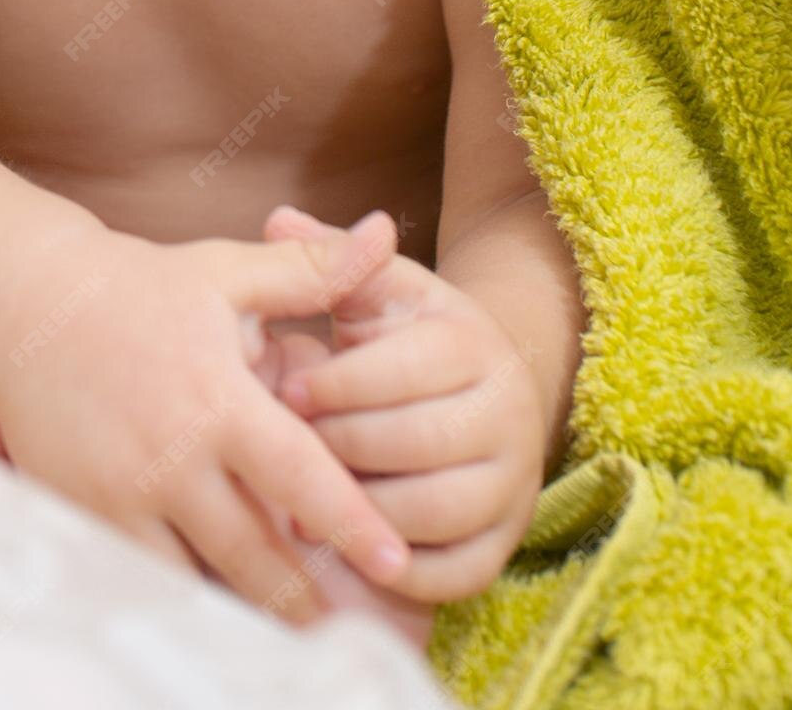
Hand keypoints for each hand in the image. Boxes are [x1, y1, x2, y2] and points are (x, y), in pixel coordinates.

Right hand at [0, 216, 413, 625]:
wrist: (30, 307)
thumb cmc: (142, 288)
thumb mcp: (229, 273)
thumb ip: (313, 271)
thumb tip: (385, 232)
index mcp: (218, 399)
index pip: (300, 475)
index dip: (352, 525)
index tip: (397, 564)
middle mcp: (172, 458)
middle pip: (256, 555)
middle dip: (309, 599)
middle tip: (358, 624)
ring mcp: (124, 497)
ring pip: (202, 582)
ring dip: (253, 607)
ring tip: (302, 627)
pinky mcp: (85, 518)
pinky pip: (150, 579)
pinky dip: (191, 598)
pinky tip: (226, 608)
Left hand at [258, 205, 545, 605]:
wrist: (485, 388)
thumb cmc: (408, 337)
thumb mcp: (377, 291)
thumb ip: (328, 258)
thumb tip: (277, 218)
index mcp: (472, 343)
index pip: (404, 370)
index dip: (337, 385)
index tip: (285, 392)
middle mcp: (506, 412)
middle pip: (417, 442)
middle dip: (340, 448)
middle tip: (282, 454)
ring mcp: (514, 482)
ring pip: (437, 511)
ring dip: (362, 514)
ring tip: (302, 506)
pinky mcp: (506, 542)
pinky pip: (458, 574)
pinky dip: (401, 573)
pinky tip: (346, 553)